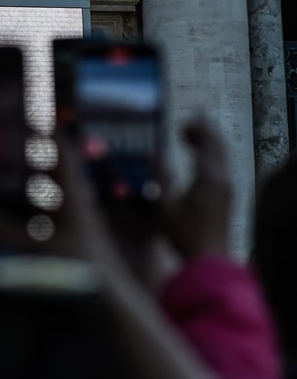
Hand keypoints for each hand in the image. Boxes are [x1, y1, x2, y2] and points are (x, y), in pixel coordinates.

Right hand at [161, 115, 232, 261]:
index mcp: (208, 175)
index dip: (197, 127)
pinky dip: (212, 156)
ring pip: (223, 155)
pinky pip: (223, 166)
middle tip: (187, 125)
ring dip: (209, 143)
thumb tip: (152, 153)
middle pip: (219, 144)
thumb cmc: (184, 233)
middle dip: (205, 130)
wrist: (209, 258)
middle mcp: (223, 177)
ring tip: (191, 139)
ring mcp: (228, 187)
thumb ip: (159, 175)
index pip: (207, 140)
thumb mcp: (164, 204)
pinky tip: (199, 161)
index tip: (183, 120)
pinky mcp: (228, 196)